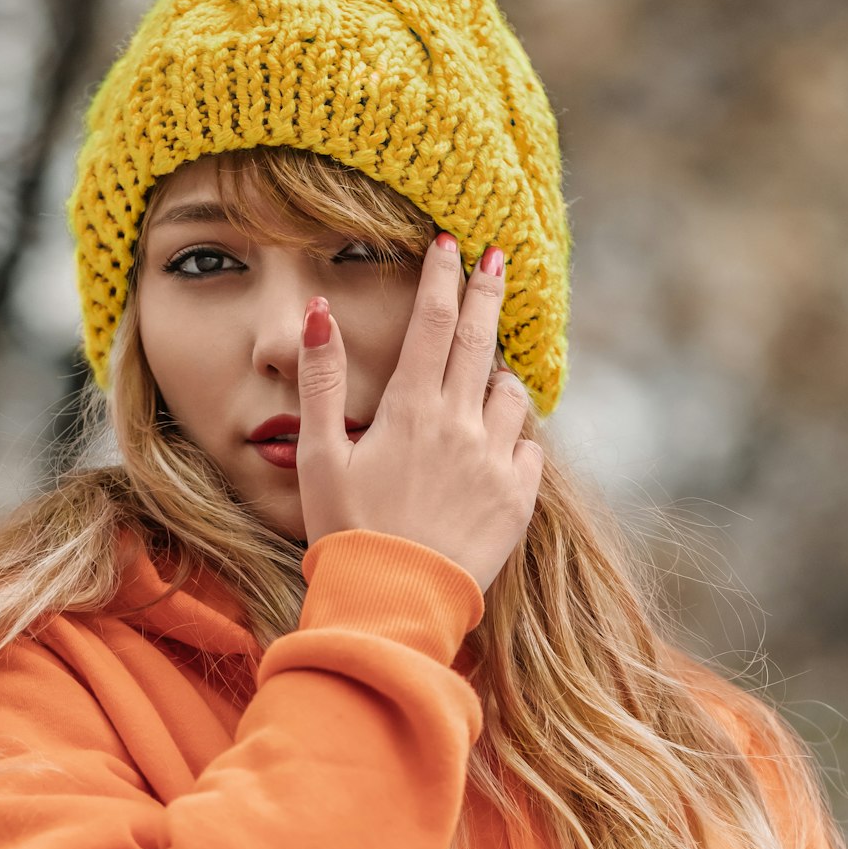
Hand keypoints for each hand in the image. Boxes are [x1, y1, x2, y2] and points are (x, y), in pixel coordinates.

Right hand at [295, 235, 543, 593]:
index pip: (434, 322)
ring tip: (485, 379)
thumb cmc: (346, 531)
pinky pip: (530, 448)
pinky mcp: (518, 500)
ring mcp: (496, 462)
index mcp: (411, 410)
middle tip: (497, 259)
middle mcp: (461, 426)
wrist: (393, 603)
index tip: (450, 245)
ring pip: (512, 394)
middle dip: (488, 292)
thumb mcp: (317, 455)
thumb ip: (320, 381)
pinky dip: (516, 437)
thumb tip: (321, 313)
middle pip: (481, 340)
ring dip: (499, 376)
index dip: (443, 277)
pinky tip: (498, 445)